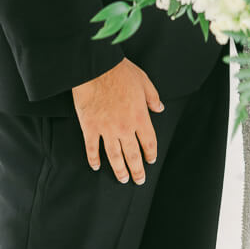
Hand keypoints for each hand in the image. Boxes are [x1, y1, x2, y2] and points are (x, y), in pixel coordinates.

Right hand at [72, 59, 163, 184]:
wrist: (95, 68)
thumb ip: (153, 97)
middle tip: (139, 180)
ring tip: (123, 179)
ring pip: (114, 156)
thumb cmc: (120, 71)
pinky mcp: (90, 128)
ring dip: (119, 170)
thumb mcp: (144, 80)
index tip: (150, 161)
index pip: (148, 142)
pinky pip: (92, 148)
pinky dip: (94, 159)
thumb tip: (160, 108)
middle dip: (137, 169)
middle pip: (132, 154)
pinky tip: (97, 166)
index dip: (150, 154)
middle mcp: (124, 127)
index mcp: (140, 116)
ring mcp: (106, 130)